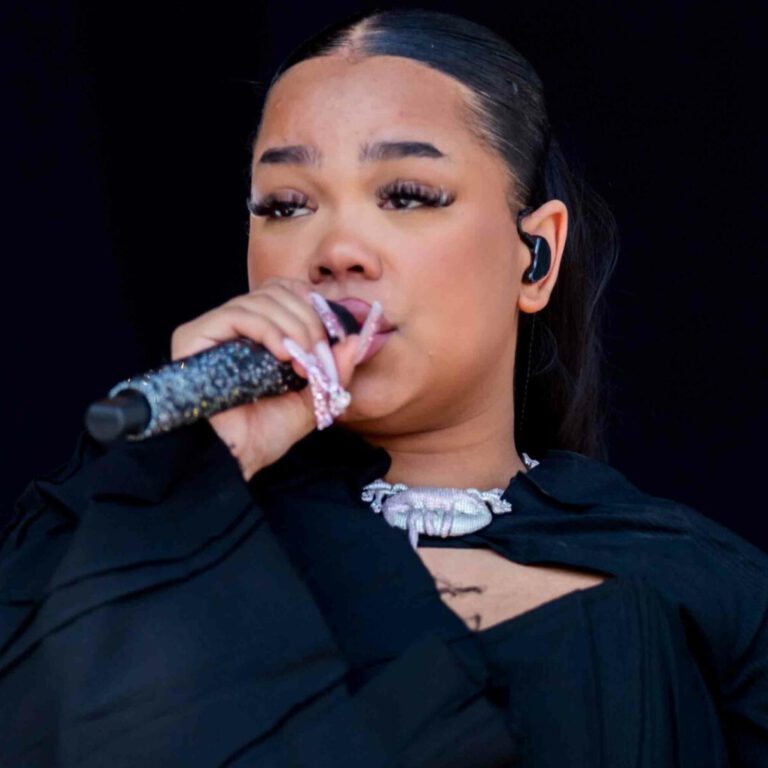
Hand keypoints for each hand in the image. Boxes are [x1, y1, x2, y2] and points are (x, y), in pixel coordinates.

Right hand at [170, 277, 372, 480]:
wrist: (238, 460)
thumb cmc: (268, 432)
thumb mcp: (313, 396)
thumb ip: (334, 369)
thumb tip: (356, 340)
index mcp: (258, 332)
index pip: (285, 292)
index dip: (310, 306)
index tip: (330, 338)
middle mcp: (233, 326)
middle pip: (276, 292)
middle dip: (308, 321)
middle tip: (318, 356)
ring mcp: (212, 329)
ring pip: (260, 301)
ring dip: (293, 328)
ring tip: (302, 362)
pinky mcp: (193, 336)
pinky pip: (237, 315)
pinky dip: (268, 330)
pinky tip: (283, 355)